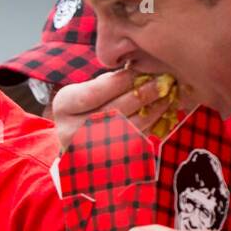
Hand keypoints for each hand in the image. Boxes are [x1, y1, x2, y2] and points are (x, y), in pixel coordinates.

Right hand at [50, 68, 173, 150]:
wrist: (80, 145)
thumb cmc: (87, 108)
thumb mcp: (86, 91)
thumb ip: (107, 81)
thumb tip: (140, 69)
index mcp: (63, 106)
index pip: (94, 93)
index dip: (121, 82)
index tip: (141, 71)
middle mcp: (70, 130)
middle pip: (113, 111)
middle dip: (142, 94)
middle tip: (163, 81)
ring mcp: (88, 150)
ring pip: (128, 128)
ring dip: (152, 110)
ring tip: (167, 95)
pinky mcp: (107, 161)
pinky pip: (135, 141)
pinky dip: (152, 125)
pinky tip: (162, 112)